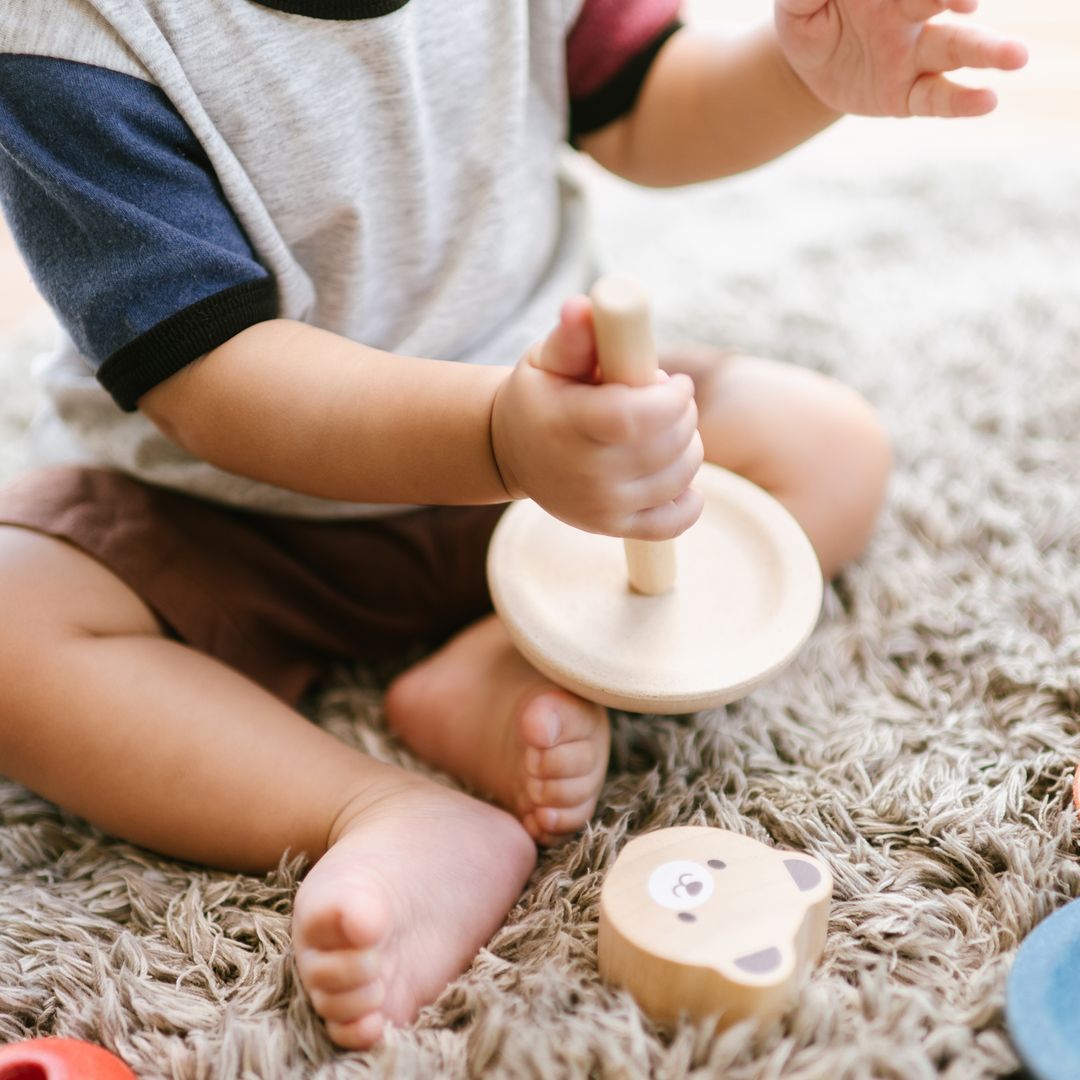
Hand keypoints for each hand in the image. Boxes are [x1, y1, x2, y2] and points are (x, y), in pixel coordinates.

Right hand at [490, 296, 704, 539]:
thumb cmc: (542, 395)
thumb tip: (585, 307)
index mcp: (568, 425)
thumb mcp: (548, 358)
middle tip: (659, 399)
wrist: (512, 452)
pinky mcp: (616, 528)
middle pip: (669, 444)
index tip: (670, 380)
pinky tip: (670, 470)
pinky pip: (677, 520)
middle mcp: (585, 475)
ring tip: (659, 429)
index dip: (670, 397)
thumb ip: (575, 335)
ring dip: (686, 445)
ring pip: (681, 475)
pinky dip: (688, 496)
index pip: (637, 418)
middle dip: (681, 412)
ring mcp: (602, 508)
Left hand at [774, 0, 1027, 116]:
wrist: (804, 65)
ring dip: (987, 52)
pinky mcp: (907, 95)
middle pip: (943, 2)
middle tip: (971, 1)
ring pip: (956, 49)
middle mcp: (909, 16)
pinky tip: (987, 102)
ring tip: (1017, 57)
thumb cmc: (808, 18)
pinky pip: (938, 98)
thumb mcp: (797, 4)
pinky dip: (961, 102)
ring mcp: (913, 56)